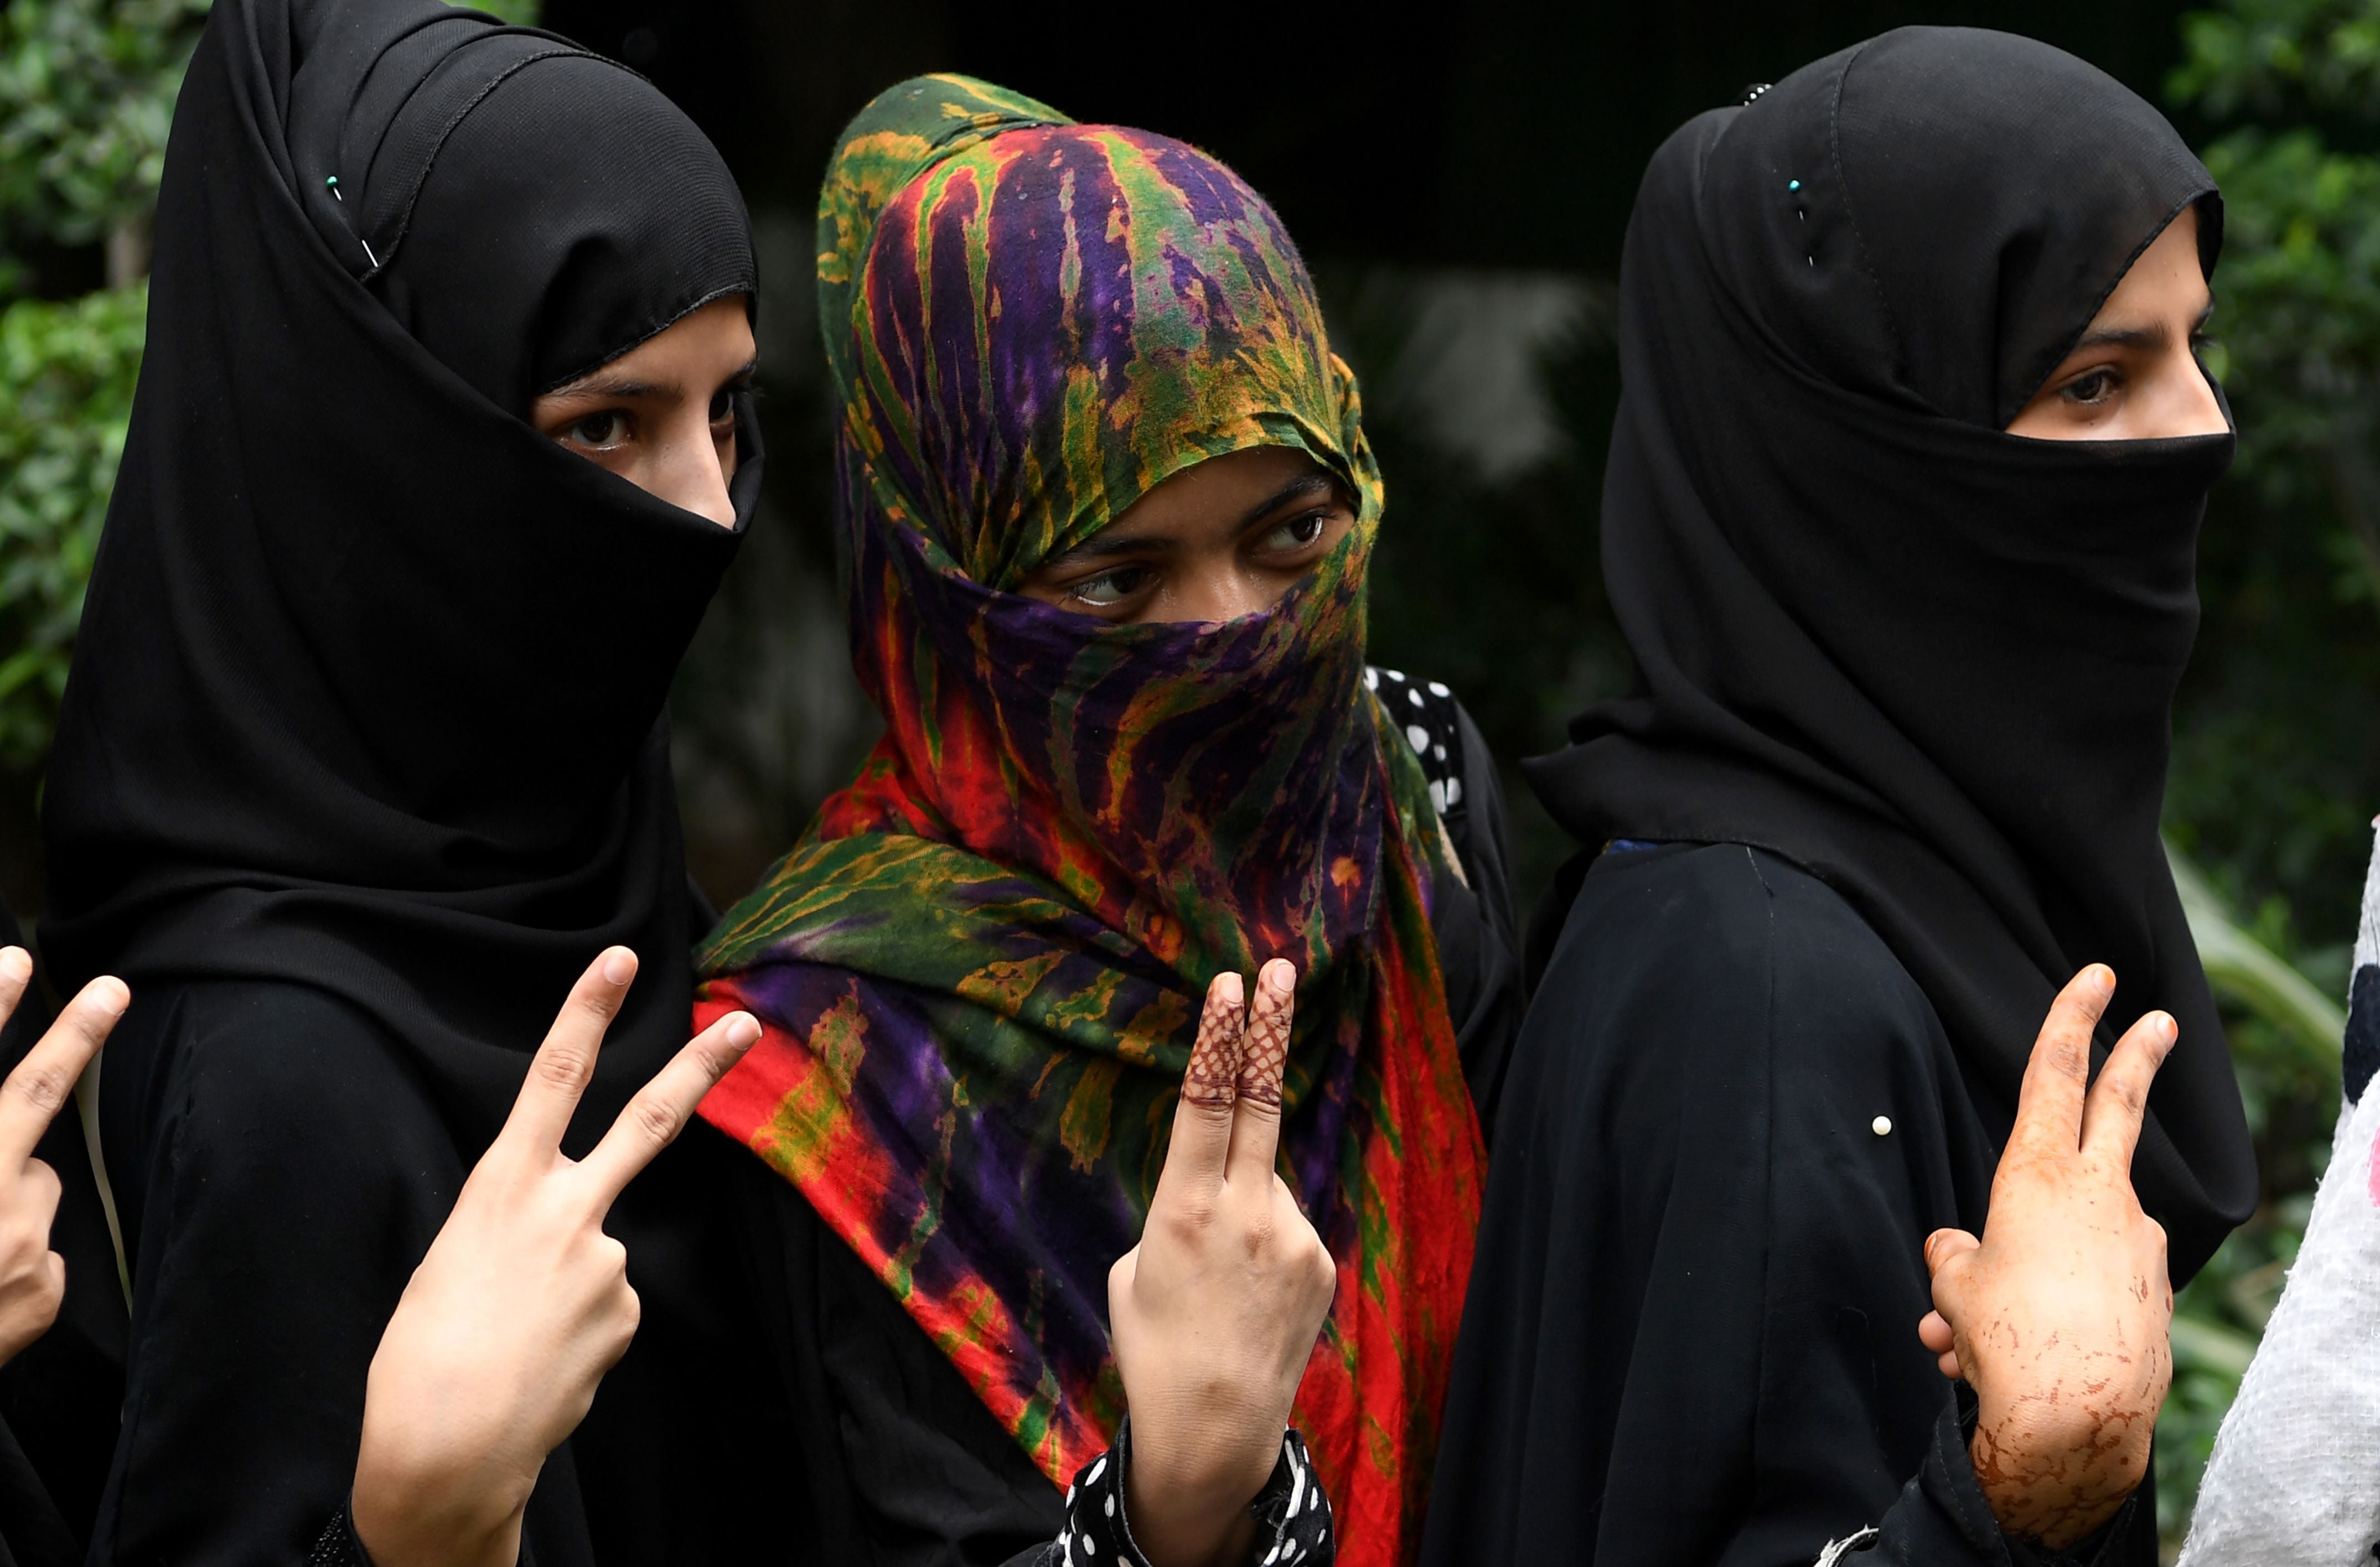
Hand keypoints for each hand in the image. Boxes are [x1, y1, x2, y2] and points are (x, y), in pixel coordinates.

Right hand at [0, 948, 122, 1366]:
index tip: (16, 960)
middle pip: (32, 1098)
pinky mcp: (42, 1289)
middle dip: (73, 1036)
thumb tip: (26, 1151)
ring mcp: (14, 1242)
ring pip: (37, 1188)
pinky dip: (19, 1261)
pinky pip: (44, 1252)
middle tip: (112, 988)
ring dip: (12, 1200)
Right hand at [351, 948, 758, 1566]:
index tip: (620, 957)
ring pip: (600, 1255)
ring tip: (519, 1337)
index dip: (586, 1011)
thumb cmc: (424, 1356)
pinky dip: (578, 1329)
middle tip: (745, 1023)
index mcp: (502, 1185)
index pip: (552, 1077)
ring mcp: (607, 1259)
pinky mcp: (628, 1311)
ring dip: (568, 1288)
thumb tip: (566, 1234)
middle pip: (650, 1118)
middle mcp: (566, 1210)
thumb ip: (519, 1224)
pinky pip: (607, 1307)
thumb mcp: (454, 1259)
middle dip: (702, 1065)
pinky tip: (544, 1359)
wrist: (446, 1450)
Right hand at [1110, 960, 1337, 1566]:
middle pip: (1259, 1101)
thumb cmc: (1155, 1348)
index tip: (1230, 985)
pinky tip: (1249, 1293)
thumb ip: (1176, 1213)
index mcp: (1184, 1208)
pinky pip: (1287, 1226)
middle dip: (1267, 1030)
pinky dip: (1267, 1242)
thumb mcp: (1135, 1271)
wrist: (1216, 1427)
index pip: (1205, 1103)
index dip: (1218, 1039)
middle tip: (1280, 968)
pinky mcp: (1321, 1261)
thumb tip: (1211, 1194)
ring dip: (1244, 1206)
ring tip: (1223, 1278)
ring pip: (1265, 1186)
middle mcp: (1245, 1211)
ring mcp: (1292, 1234)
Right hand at [1917, 964, 2173, 1548]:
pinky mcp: (2152, 1292)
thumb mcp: (1957, 1289)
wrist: (2075, 1419)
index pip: (2054, 1074)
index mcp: (2037, 1177)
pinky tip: (2025, 1353)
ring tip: (1975, 1337)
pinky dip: (2054, 1312)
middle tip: (2161, 1021)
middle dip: (2136, 1057)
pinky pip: (2092, 1289)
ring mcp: (2136, 1243)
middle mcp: (2098, 1197)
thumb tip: (1957, 1255)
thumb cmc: (2005, 1338)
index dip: (2071, 1018)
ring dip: (2031, 1272)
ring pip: (2075, 1236)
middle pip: (2117, 1108)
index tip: (2096, 976)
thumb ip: (1956, 1258)